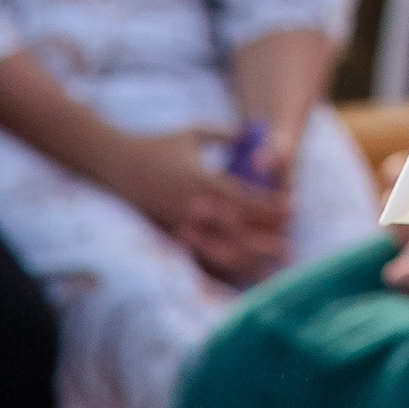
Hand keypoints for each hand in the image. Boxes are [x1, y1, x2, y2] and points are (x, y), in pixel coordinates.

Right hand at [115, 132, 288, 286]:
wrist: (116, 164)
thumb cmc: (159, 145)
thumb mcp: (194, 132)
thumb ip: (225, 134)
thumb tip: (251, 133)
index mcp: (204, 181)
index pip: (244, 198)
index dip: (269, 205)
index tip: (292, 209)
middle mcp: (193, 208)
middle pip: (237, 230)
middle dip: (265, 242)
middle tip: (290, 251)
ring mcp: (179, 226)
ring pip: (218, 251)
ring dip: (245, 262)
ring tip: (268, 273)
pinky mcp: (167, 237)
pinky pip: (196, 257)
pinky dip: (217, 267)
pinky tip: (232, 276)